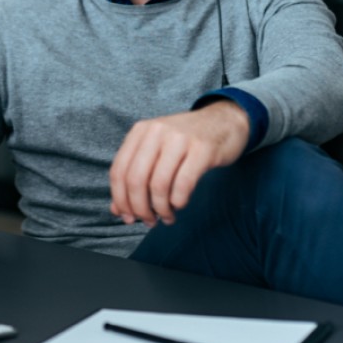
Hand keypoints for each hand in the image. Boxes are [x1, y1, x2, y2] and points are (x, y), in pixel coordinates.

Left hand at [108, 100, 250, 226]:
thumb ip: (136, 177)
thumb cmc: (187, 142)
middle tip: (148, 221)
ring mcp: (180, 138)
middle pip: (135, 179)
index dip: (120, 200)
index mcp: (140, 131)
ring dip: (161, 209)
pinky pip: (183, 184)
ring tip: (167, 217)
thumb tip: (117, 210)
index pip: (119, 171)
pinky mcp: (202, 149)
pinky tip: (180, 205)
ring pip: (158, 185)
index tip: (127, 217)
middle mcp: (156, 131)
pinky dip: (178, 202)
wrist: (225, 121)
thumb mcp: (157, 152)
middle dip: (139, 208)